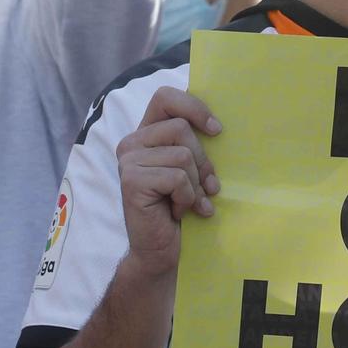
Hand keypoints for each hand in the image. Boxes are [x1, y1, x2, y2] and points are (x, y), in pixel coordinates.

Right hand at [115, 87, 221, 279]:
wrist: (160, 249)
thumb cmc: (179, 207)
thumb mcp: (189, 169)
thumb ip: (192, 144)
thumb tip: (218, 125)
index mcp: (145, 134)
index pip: (165, 98)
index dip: (194, 107)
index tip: (216, 130)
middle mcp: (131, 142)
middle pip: (181, 129)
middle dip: (202, 161)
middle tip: (206, 187)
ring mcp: (128, 160)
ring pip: (182, 155)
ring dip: (194, 185)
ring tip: (188, 203)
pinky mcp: (131, 180)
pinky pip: (177, 177)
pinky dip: (186, 198)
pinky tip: (176, 212)